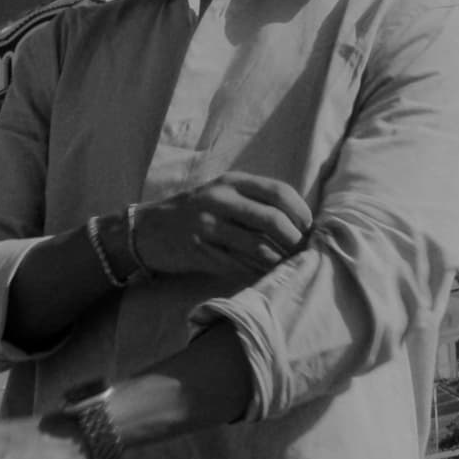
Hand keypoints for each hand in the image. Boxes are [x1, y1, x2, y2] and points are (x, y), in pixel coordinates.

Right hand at [132, 174, 312, 289]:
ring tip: (289, 268)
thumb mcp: (222, 194)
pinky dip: (257, 273)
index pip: (278, 192)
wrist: (148, 230)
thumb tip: (300, 223)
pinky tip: (265, 276)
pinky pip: (238, 266)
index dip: (301, 213)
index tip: (310, 229)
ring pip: (257, 247)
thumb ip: (254, 201)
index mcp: (231, 182)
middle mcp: (219, 200)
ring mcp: (207, 226)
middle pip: (271, 220)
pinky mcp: (199, 251)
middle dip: (294, 241)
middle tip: (303, 253)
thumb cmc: (195, 212)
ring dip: (278, 261)